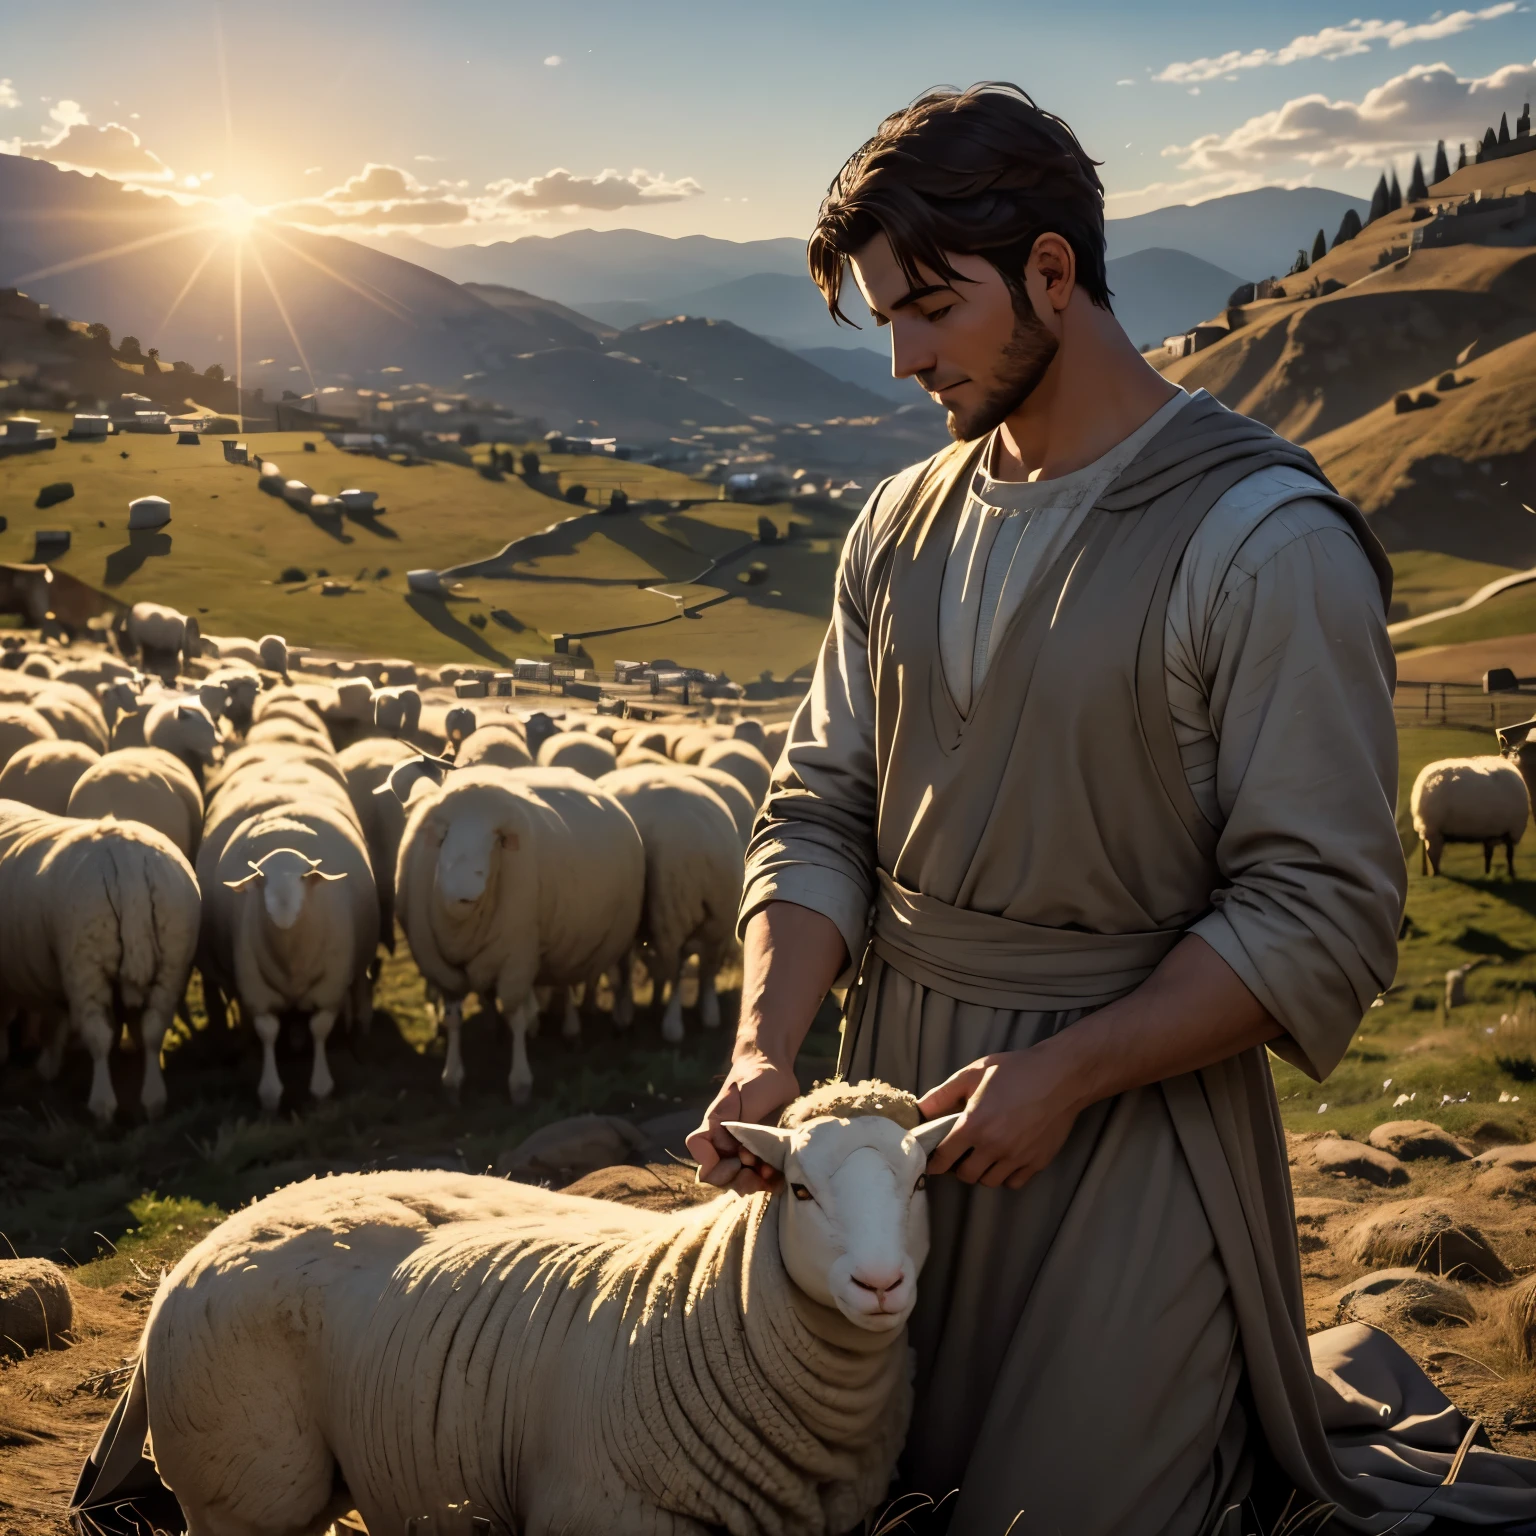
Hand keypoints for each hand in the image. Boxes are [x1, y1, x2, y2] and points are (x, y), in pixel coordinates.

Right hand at [686, 1051, 798, 1195]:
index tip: (739, 1160)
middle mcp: (726, 1146)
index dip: (717, 1169)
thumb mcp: (740, 1099)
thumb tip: (734, 1155)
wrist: (775, 1070)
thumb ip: (733, 1126)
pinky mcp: (765, 1154)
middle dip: (740, 1182)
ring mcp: (745, 1151)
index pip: (703, 1160)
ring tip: (773, 1173)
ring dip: (757, 1184)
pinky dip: (771, 1182)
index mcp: (715, 1131)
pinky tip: (781, 1178)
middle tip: (758, 1171)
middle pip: (722, 1178)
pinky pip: (763, 1178)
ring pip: (742, 1182)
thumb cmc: (754, 1079)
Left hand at [917, 1047, 1081, 1189]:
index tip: (934, 1159)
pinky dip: (1006, 1175)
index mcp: (974, 1125)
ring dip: (982, 1172)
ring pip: (989, 1181)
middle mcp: (994, 1147)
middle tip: (962, 1153)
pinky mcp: (1037, 1162)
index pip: (943, 1158)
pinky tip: (1005, 1159)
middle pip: (965, 1175)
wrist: (1061, 1076)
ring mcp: (1017, 1157)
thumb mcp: (974, 1073)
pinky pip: (1013, 1182)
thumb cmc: (1015, 1070)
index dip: (934, 1161)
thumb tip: (919, 1111)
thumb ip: (943, 1094)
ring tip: (984, 1155)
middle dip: (959, 1166)